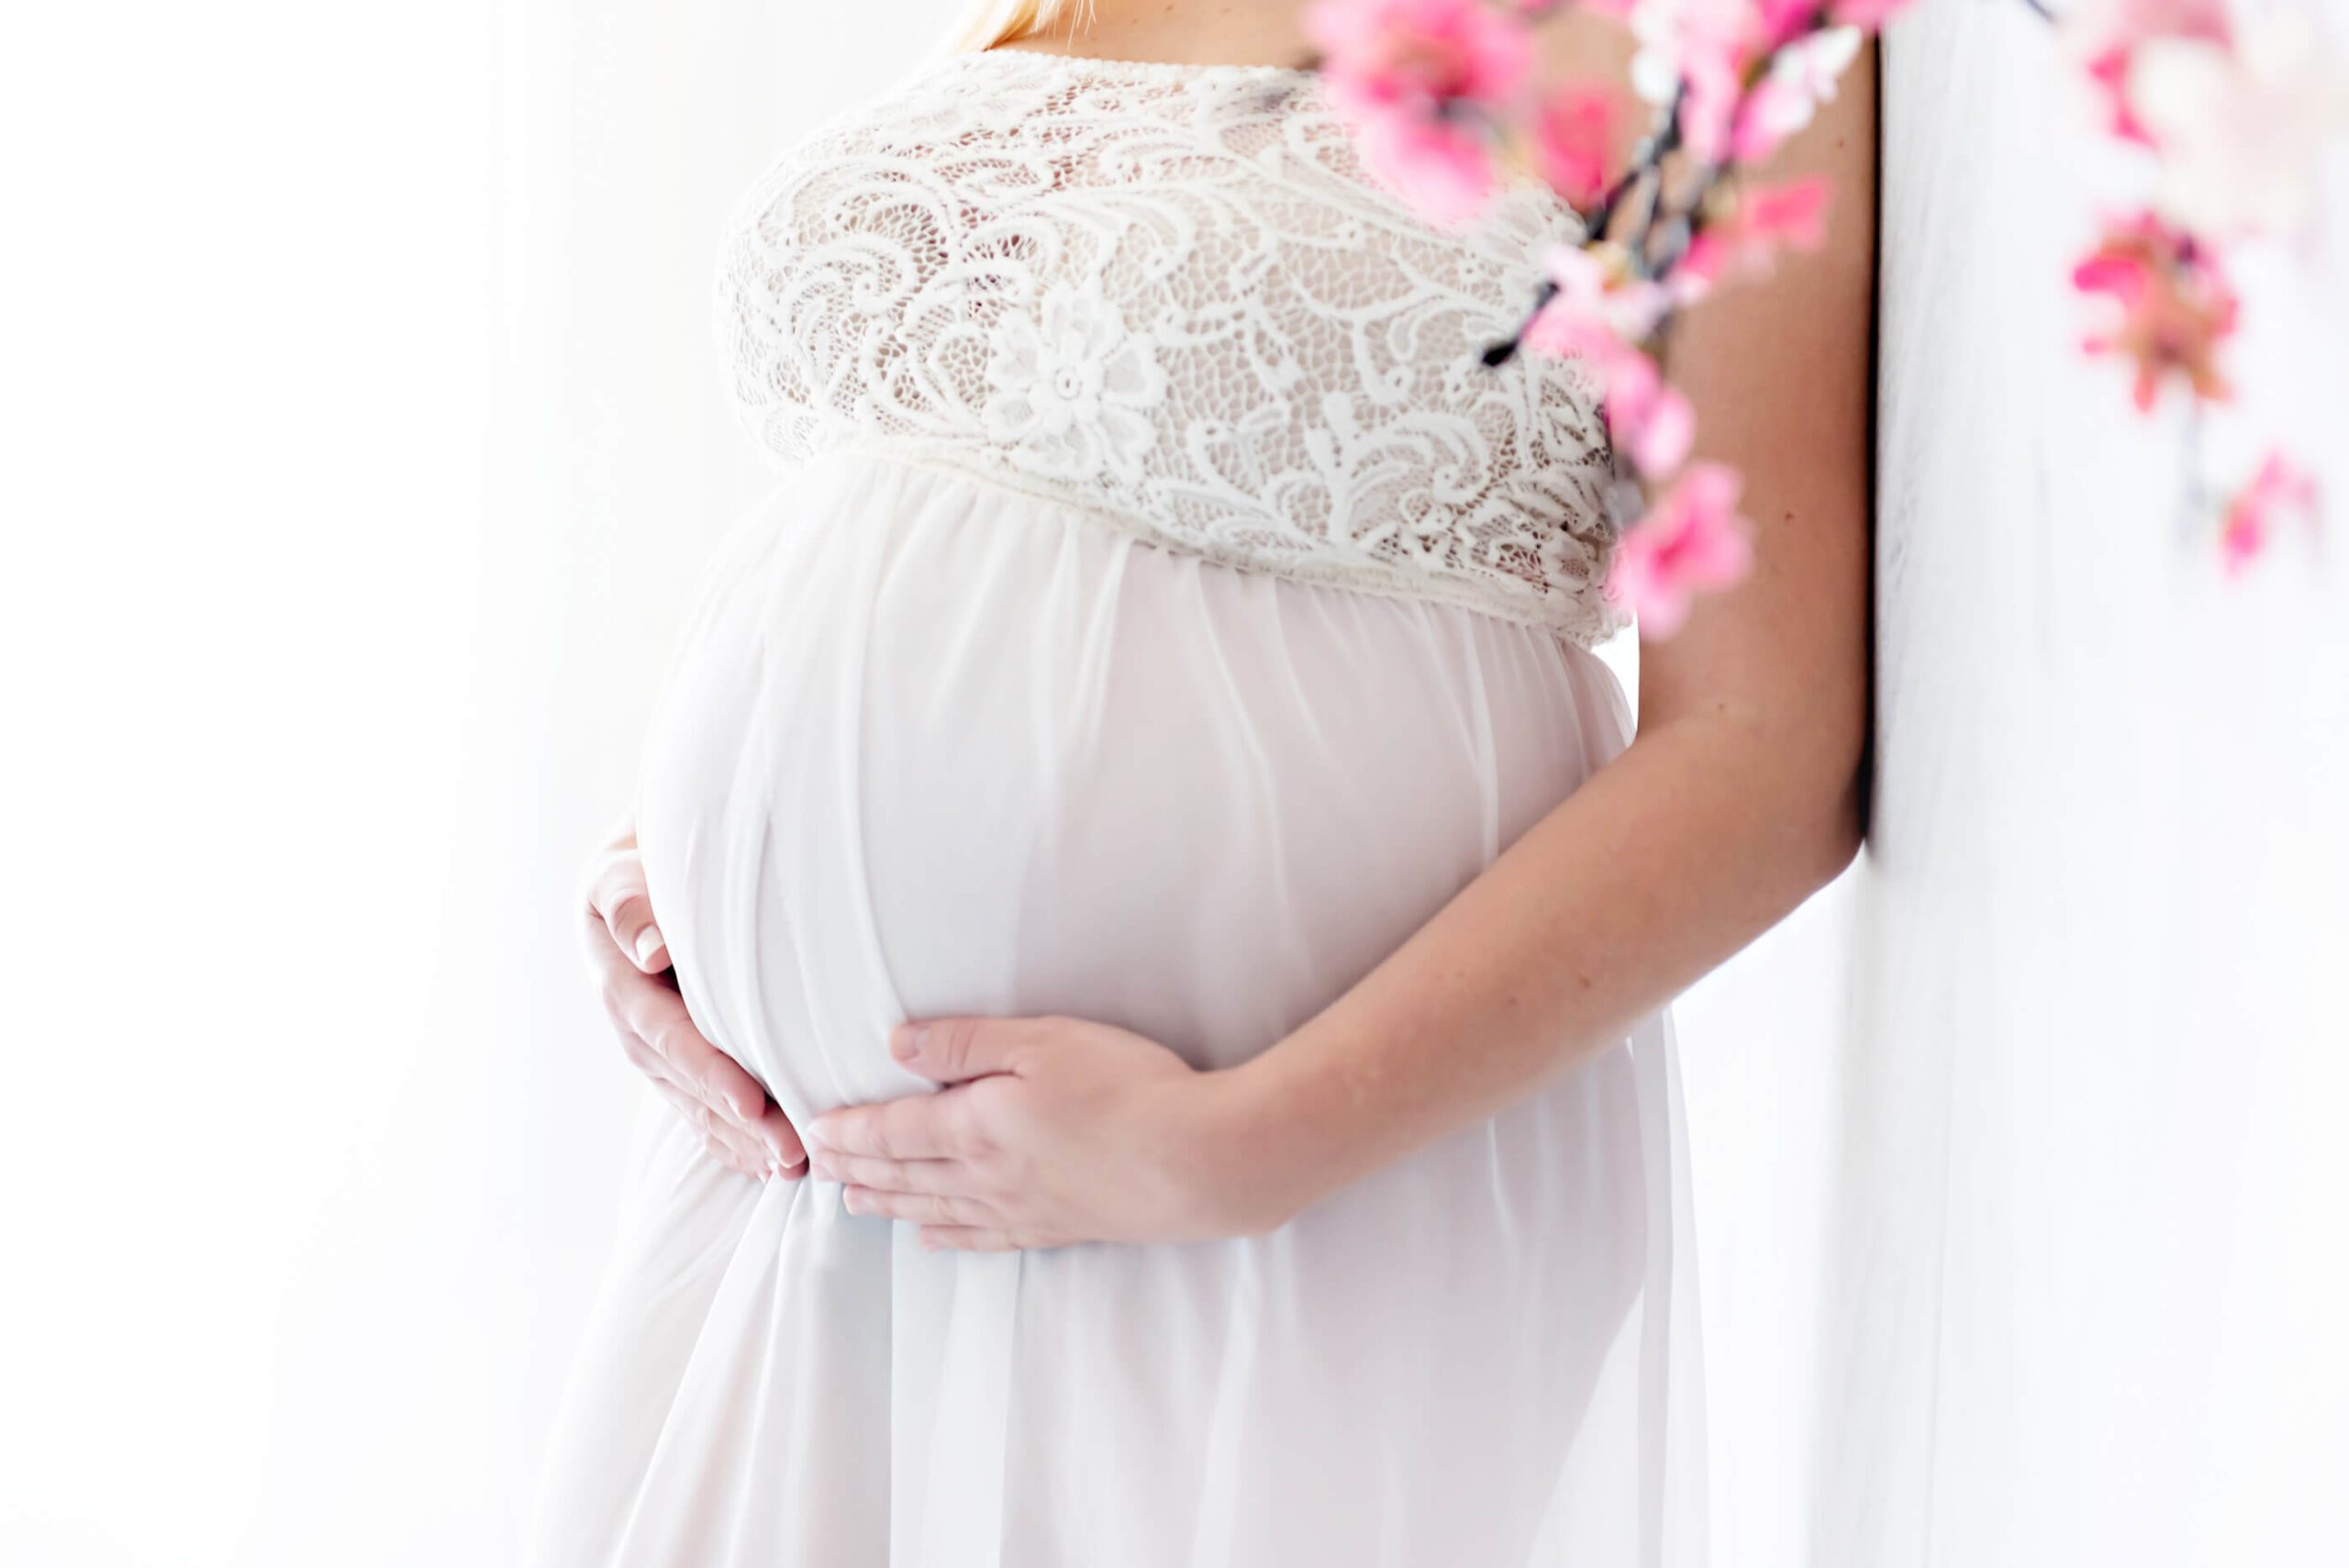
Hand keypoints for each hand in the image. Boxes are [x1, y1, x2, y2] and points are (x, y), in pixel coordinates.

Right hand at [580, 829, 804, 1180]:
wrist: (639, 868)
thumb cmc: (640, 864)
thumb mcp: (621, 872)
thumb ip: (630, 904)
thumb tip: (651, 950)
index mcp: (618, 981)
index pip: (666, 1035)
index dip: (707, 1070)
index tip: (750, 1101)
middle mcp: (632, 1025)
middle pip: (686, 1083)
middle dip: (736, 1121)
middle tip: (789, 1149)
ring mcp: (652, 1047)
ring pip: (695, 1103)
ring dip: (740, 1139)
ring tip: (790, 1166)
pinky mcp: (673, 1057)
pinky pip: (698, 1106)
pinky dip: (730, 1138)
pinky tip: (766, 1164)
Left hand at [800, 1016, 1287, 1250]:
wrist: (1200, 1161)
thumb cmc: (1128, 1088)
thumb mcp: (1043, 1041)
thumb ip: (966, 1044)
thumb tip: (898, 1045)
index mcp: (976, 1127)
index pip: (893, 1131)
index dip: (850, 1131)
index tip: (815, 1131)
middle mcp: (987, 1177)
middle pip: (905, 1174)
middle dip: (857, 1168)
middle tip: (818, 1169)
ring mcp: (1023, 1209)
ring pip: (935, 1209)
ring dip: (889, 1204)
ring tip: (855, 1203)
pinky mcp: (1059, 1227)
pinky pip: (983, 1238)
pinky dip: (947, 1237)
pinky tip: (933, 1239)